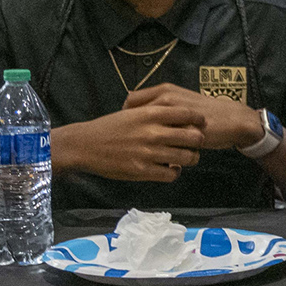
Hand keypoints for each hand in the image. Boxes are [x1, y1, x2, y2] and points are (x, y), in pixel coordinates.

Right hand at [50, 102, 205, 181]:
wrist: (85, 145)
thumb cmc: (110, 127)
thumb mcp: (133, 112)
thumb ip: (156, 112)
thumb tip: (181, 113)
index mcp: (150, 114)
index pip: (188, 114)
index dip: (199, 120)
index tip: (201, 124)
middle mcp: (152, 133)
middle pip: (194, 137)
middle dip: (199, 141)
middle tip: (196, 143)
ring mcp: (148, 153)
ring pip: (187, 157)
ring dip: (190, 158)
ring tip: (185, 157)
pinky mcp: (142, 170)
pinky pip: (172, 174)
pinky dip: (175, 172)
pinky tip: (170, 168)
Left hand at [123, 83, 265, 150]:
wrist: (230, 119)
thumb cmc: (203, 112)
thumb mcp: (179, 101)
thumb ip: (159, 104)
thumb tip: (137, 111)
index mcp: (164, 90)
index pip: (130, 100)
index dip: (127, 115)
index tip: (130, 127)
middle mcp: (167, 99)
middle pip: (134, 116)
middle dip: (131, 131)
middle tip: (135, 142)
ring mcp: (176, 115)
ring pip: (148, 131)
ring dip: (143, 143)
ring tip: (145, 152)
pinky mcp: (185, 130)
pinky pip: (165, 144)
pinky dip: (160, 152)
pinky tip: (160, 159)